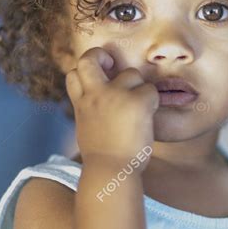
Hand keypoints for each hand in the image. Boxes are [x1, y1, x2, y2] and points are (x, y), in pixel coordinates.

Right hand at [65, 47, 158, 170]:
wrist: (111, 173)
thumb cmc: (104, 159)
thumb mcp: (88, 129)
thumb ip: (92, 111)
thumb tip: (101, 106)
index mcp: (82, 104)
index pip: (74, 73)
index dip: (86, 70)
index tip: (99, 77)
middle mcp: (95, 95)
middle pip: (90, 58)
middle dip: (102, 55)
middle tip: (113, 67)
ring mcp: (115, 96)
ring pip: (132, 73)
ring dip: (139, 88)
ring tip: (139, 111)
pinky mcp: (136, 102)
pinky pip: (151, 90)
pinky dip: (153, 102)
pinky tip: (148, 119)